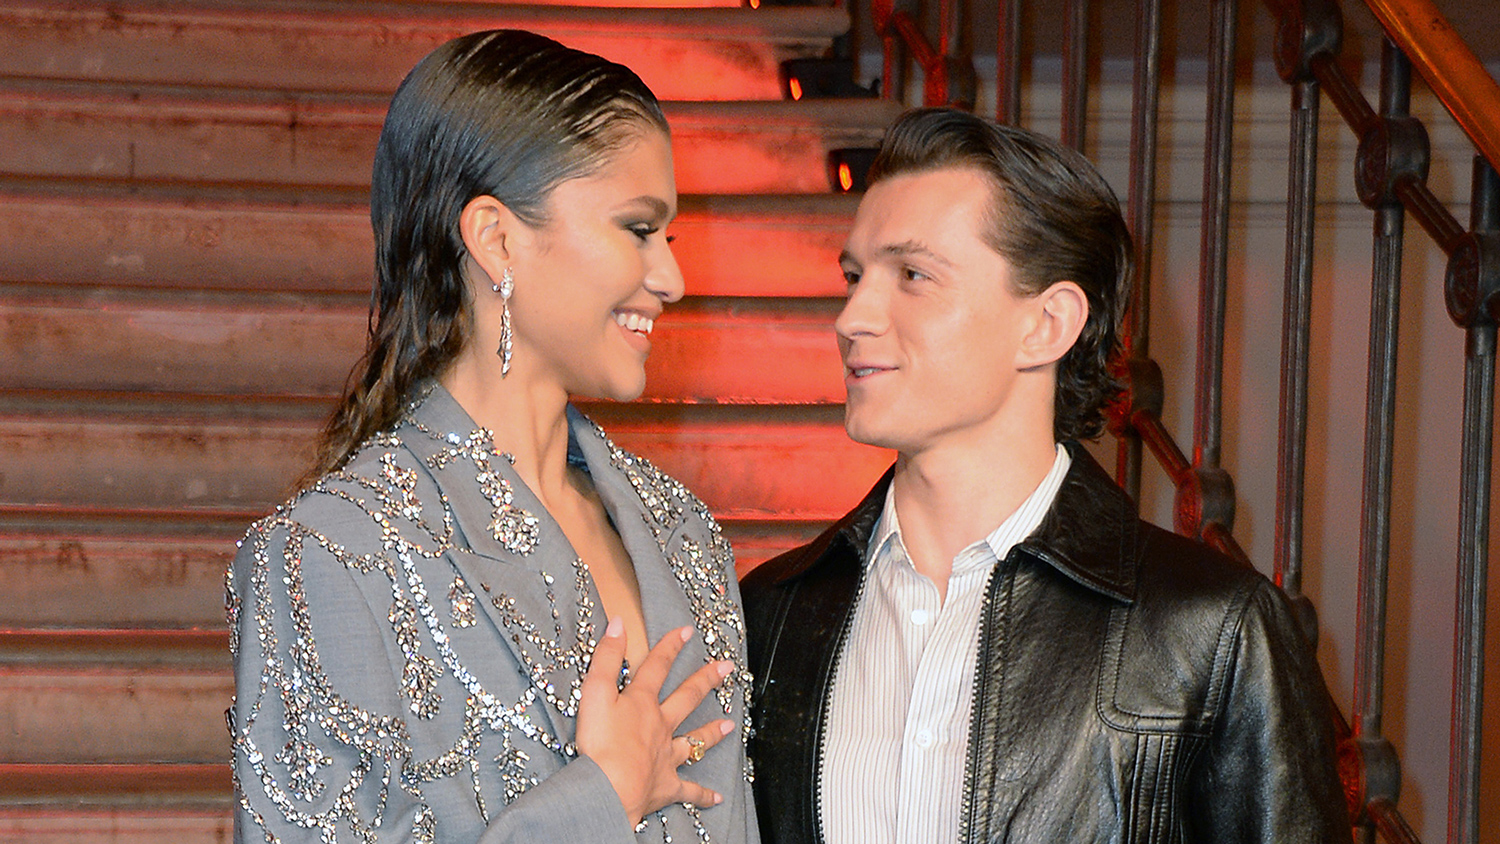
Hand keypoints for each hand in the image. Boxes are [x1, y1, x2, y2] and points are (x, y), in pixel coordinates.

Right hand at [575, 617, 735, 824]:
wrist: (611, 787)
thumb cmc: (600, 742)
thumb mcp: (595, 692)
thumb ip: (606, 658)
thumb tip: (618, 624)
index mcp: (642, 702)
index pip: (657, 667)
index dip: (670, 647)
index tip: (687, 632)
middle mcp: (660, 725)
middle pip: (686, 698)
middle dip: (706, 681)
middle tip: (727, 668)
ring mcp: (666, 756)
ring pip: (694, 741)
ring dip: (712, 733)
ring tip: (729, 725)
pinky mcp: (667, 785)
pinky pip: (689, 791)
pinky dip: (703, 795)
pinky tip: (717, 798)